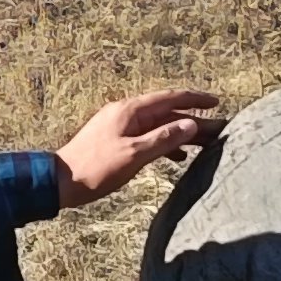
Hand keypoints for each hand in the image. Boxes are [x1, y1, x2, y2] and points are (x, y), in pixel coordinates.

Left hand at [54, 88, 224, 203]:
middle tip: (219, 130)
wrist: (61, 181)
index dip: (195, 100)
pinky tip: (179, 157)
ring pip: (159, 126)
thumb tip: (191, 125)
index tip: (216, 102)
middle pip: (167, 113)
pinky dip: (165, 145)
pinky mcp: (117, 141)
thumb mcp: (134, 155)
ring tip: (205, 145)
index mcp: (130, 111)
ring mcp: (121, 127)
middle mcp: (127, 114)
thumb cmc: (96, 168)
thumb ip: (164, 139)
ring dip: (181, 134)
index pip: (170, 99)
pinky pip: (148, 138)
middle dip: (194, 121)